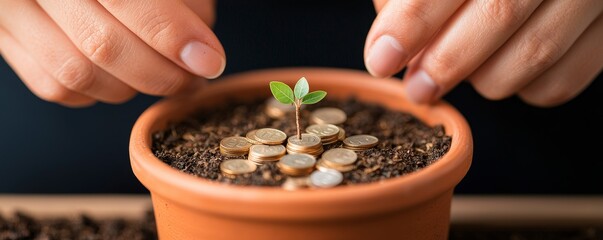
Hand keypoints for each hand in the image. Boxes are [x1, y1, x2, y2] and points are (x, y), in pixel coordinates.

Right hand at [0, 0, 223, 106]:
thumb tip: (200, 48)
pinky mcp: (3, 38)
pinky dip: (98, 92)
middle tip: (195, 78)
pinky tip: (124, 78)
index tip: (210, 60)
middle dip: (162, 73)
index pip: (129, 1)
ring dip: (134, 87)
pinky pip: (54, 85)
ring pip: (78, 73)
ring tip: (166, 77)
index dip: (173, 36)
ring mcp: (10, 11)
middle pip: (103, 45)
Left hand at [365, 0, 602, 106]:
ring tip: (458, 71)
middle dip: (446, 62)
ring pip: (535, 53)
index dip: (414, 20)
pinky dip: (522, 89)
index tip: (381, 58)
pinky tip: (499, 72)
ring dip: (483, 78)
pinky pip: (562, 81)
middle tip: (417, 87)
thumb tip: (388, 45)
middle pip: (500, 12)